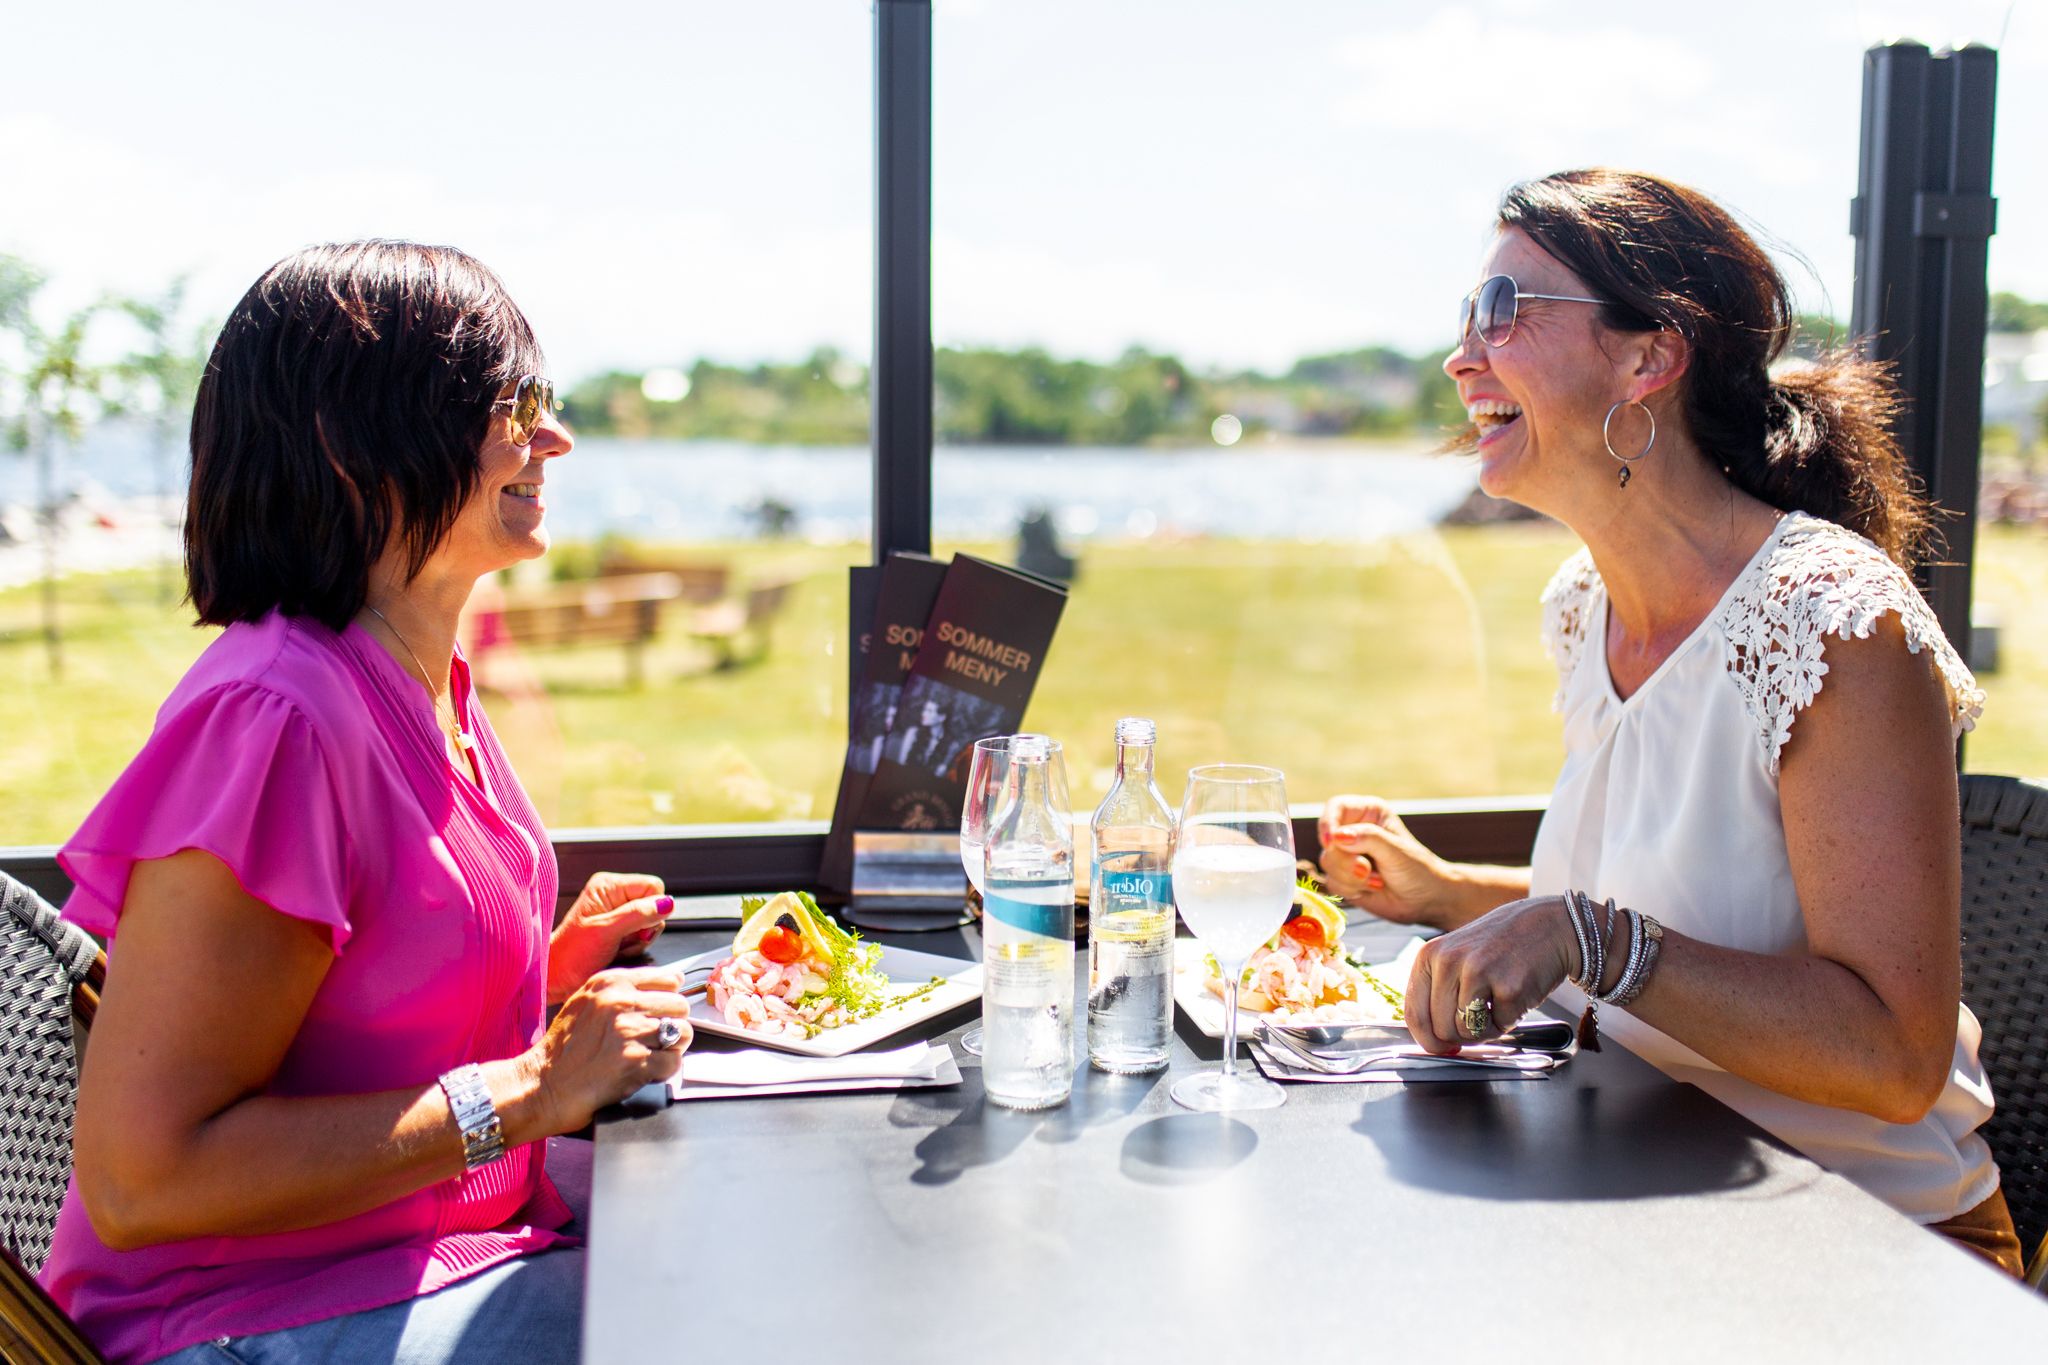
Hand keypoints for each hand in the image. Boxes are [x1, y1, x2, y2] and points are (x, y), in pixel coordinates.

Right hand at [523, 964, 693, 1132]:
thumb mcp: (587, 1001)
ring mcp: (629, 1031)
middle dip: (672, 1025)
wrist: (541, 1085)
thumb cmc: (562, 1049)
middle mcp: (621, 1002)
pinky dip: (664, 1071)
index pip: (668, 979)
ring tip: (649, 1056)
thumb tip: (676, 978)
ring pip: (683, 1032)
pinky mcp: (635, 1062)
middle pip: (680, 1005)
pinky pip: (674, 1062)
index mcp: (610, 983)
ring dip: (671, 1048)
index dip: (668, 1001)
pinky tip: (644, 1073)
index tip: (660, 1014)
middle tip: (653, 1041)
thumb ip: (625, 990)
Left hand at [547, 872, 671, 1003]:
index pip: (653, 886)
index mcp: (609, 885)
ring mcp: (617, 912)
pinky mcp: (619, 928)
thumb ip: (638, 914)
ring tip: (618, 947)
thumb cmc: (571, 954)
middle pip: (655, 905)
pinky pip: (643, 934)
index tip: (636, 928)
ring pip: (652, 922)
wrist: (557, 977)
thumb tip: (667, 903)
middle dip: (645, 928)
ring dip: (639, 940)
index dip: (652, 909)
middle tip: (623, 940)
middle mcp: (614, 895)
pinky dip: (635, 946)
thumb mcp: (606, 931)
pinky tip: (618, 951)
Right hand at [1316, 795, 1453, 927]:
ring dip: (1352, 878)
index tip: (1331, 842)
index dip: (1328, 823)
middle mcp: (1354, 831)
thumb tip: (1337, 837)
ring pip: (1327, 863)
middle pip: (1328, 841)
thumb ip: (1368, 838)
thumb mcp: (1396, 850)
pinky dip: (1351, 889)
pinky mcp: (1344, 878)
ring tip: (1377, 881)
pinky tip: (1372, 889)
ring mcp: (1347, 856)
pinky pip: (1331, 882)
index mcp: (1368, 814)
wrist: (1426, 901)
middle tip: (1368, 870)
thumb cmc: (1418, 870)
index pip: (1336, 807)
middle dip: (1347, 861)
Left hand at [1403, 896, 1576, 1053]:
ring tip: (1495, 1005)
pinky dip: (1509, 1020)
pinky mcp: (1508, 986)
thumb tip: (1432, 1043)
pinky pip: (1499, 1028)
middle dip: (1461, 1035)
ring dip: (1484, 1030)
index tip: (1439, 1047)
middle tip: (1479, 1018)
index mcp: (1429, 955)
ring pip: (1465, 1033)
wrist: (1548, 926)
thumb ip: (1439, 995)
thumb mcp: (1458, 958)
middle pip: (1440, 1030)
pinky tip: (1514, 995)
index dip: (1427, 1040)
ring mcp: (1478, 972)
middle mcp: (1449, 961)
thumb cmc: (1501, 947)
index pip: (1414, 1013)